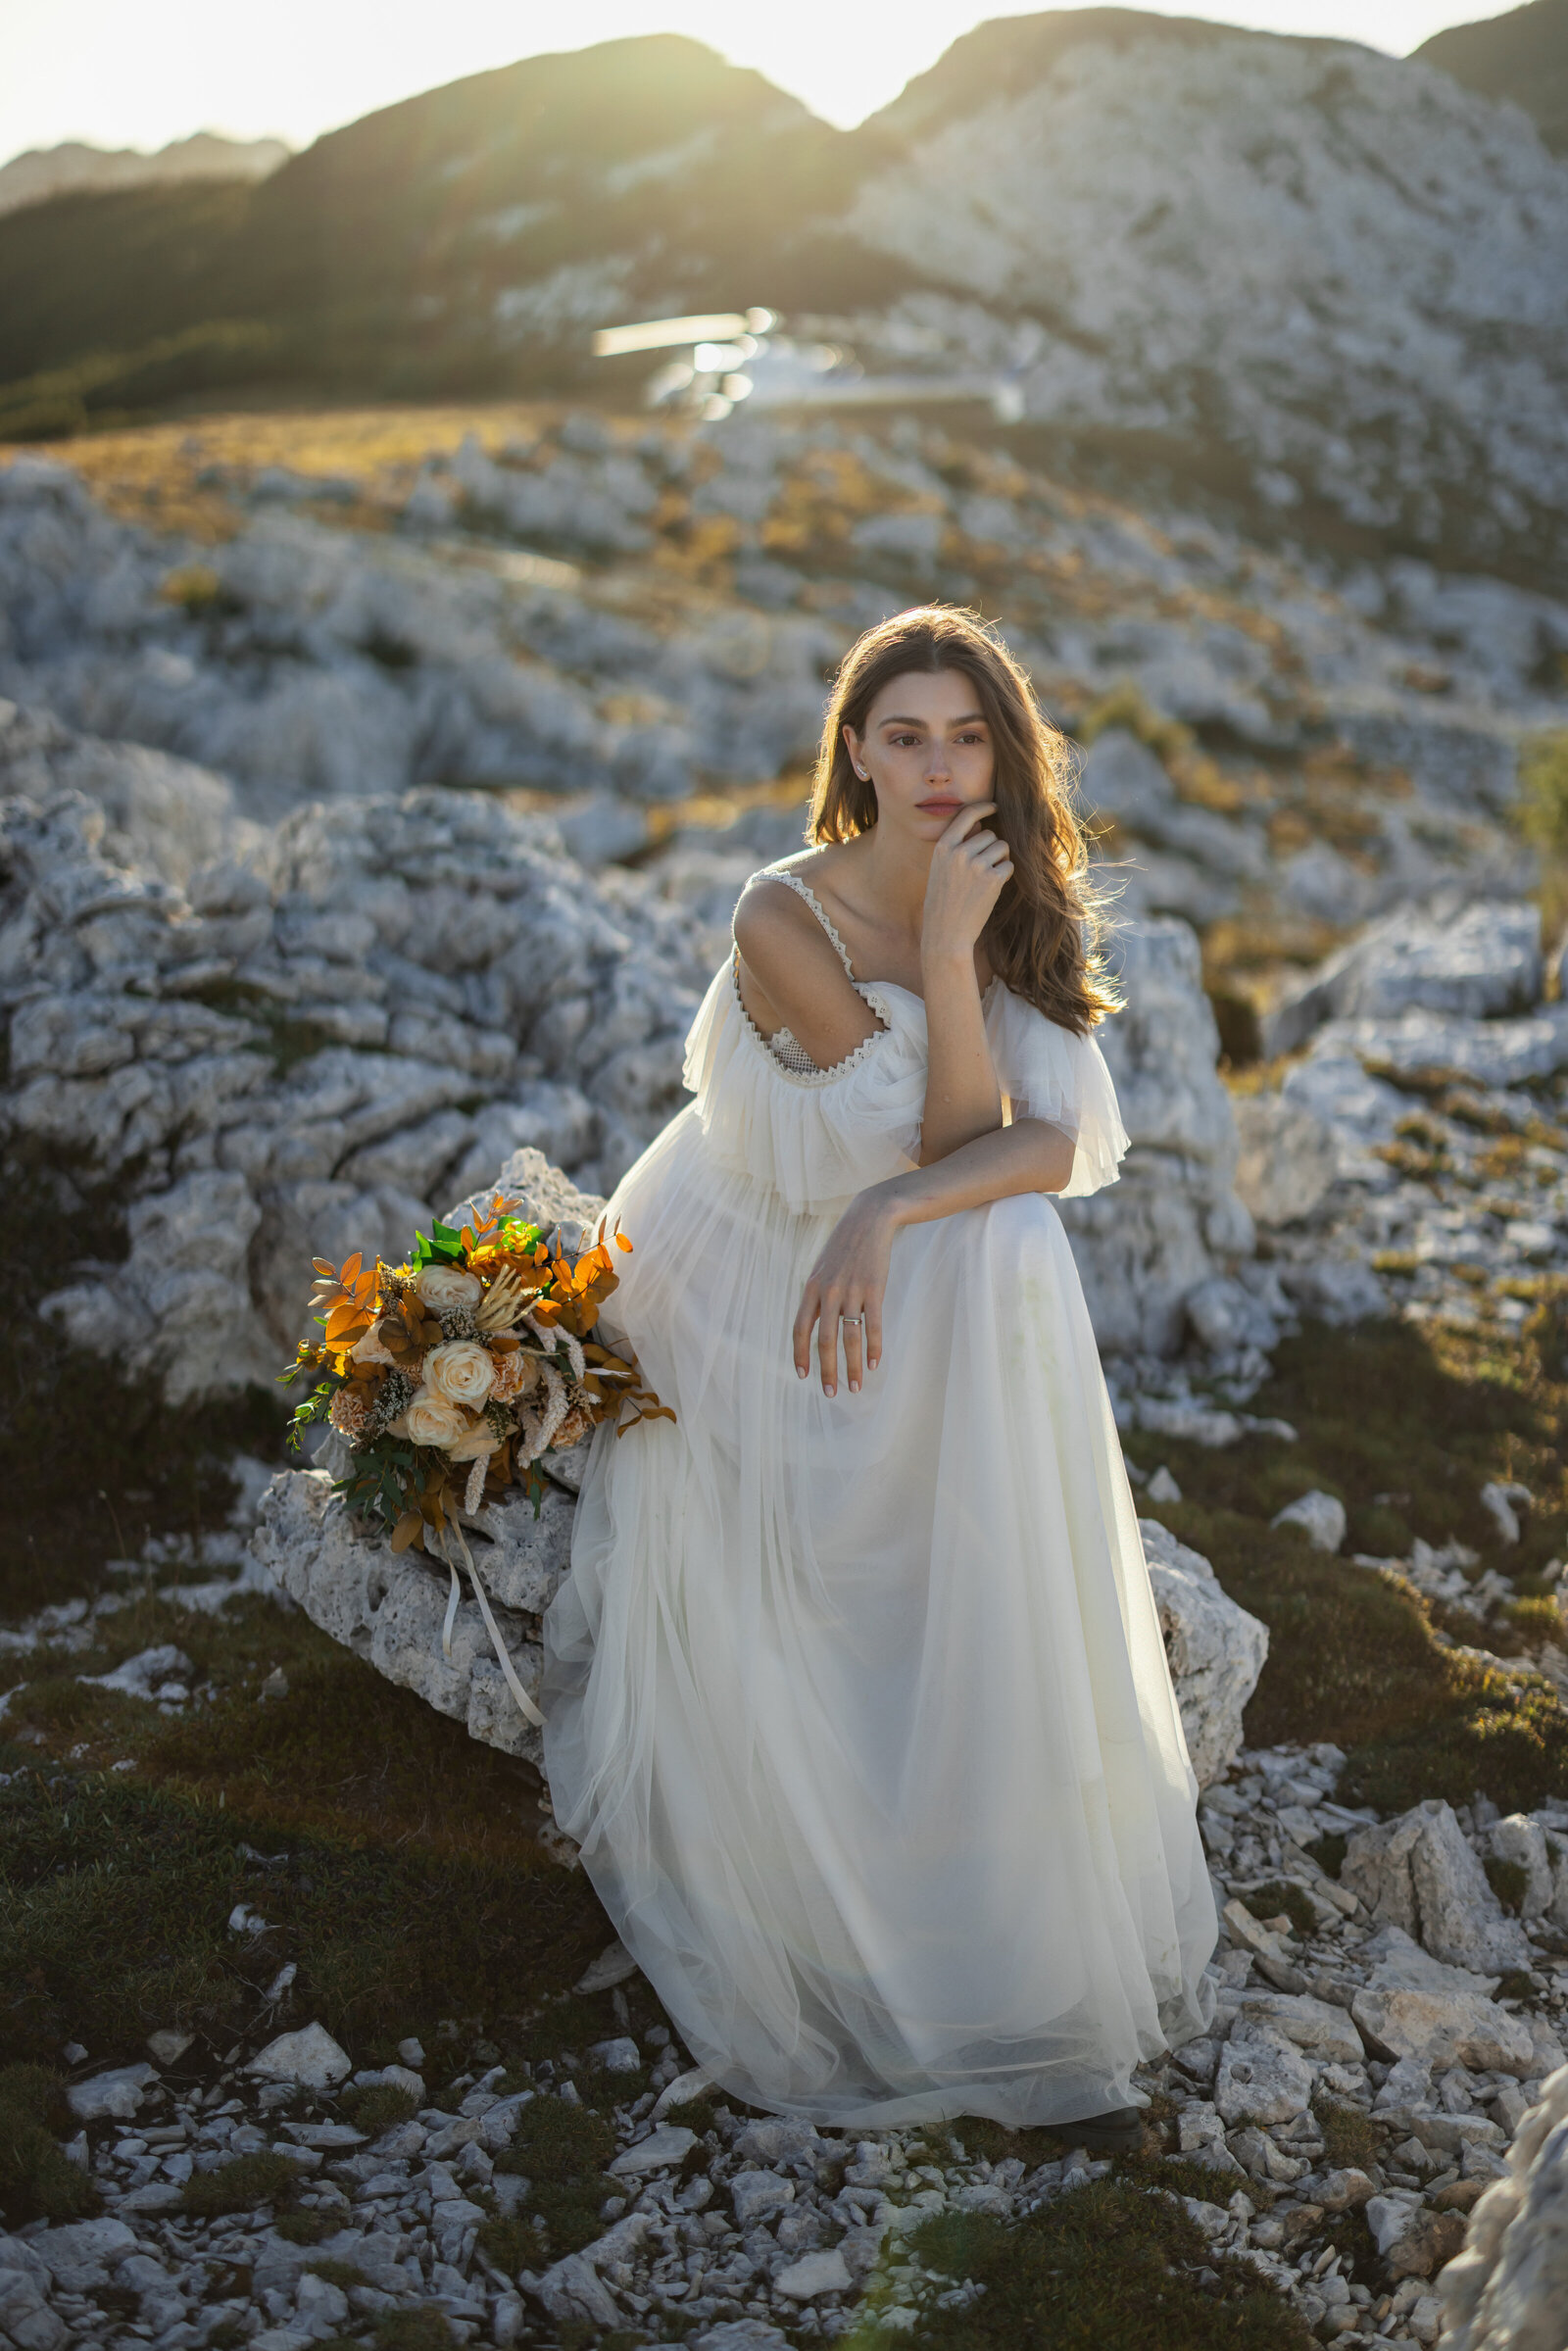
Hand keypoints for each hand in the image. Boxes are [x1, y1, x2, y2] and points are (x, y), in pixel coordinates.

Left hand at [792, 1186, 897, 1394]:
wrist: (868, 1219)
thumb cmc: (843, 1246)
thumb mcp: (821, 1268)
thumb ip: (816, 1295)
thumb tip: (814, 1324)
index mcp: (811, 1288)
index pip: (800, 1329)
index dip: (801, 1354)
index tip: (803, 1375)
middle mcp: (828, 1292)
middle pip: (825, 1340)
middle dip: (827, 1370)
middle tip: (830, 1393)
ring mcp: (852, 1291)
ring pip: (849, 1338)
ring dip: (851, 1366)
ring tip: (856, 1386)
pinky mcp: (874, 1289)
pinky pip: (873, 1325)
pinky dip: (873, 1347)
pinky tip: (874, 1364)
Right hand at [920, 800, 1012, 970]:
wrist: (946, 933)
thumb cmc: (943, 901)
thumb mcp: (940, 869)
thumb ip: (957, 846)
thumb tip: (982, 825)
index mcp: (943, 847)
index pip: (966, 815)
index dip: (983, 807)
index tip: (993, 806)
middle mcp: (959, 852)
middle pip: (989, 835)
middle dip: (991, 849)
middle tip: (980, 871)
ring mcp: (976, 865)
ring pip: (1002, 848)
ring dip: (999, 860)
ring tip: (984, 881)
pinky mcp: (993, 879)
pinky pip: (1008, 865)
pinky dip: (1004, 875)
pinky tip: (990, 890)